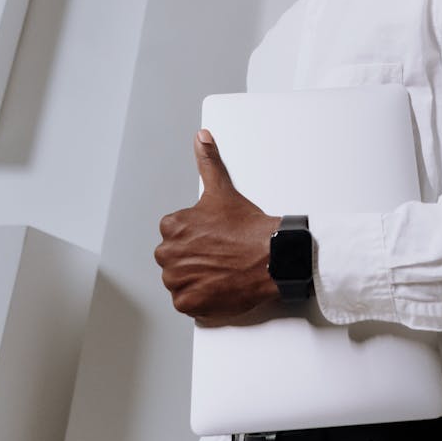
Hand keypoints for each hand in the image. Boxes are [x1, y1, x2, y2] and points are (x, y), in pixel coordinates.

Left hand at [155, 129, 280, 324]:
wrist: (271, 256)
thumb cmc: (248, 228)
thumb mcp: (222, 189)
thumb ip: (208, 161)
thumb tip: (201, 138)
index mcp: (173, 227)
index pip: (173, 234)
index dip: (194, 236)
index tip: (211, 237)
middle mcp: (170, 253)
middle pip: (173, 258)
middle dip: (191, 257)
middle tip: (218, 254)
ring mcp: (178, 280)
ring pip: (178, 281)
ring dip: (195, 278)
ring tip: (220, 270)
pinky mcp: (189, 303)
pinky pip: (185, 303)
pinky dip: (199, 298)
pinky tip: (217, 286)